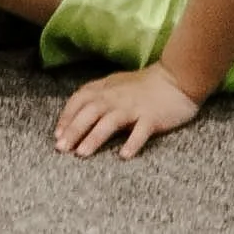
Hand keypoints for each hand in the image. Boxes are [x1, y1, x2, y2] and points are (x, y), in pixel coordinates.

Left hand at [54, 63, 201, 158]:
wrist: (176, 78)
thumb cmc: (142, 86)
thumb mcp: (114, 85)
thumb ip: (96, 97)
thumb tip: (73, 116)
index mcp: (105, 89)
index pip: (79, 100)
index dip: (66, 117)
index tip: (57, 135)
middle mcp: (116, 97)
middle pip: (90, 112)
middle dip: (74, 130)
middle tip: (62, 148)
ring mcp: (134, 107)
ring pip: (110, 121)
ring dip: (95, 137)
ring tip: (82, 153)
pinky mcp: (153, 117)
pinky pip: (141, 130)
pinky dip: (132, 142)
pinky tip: (123, 155)